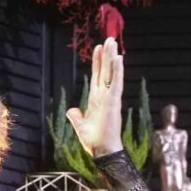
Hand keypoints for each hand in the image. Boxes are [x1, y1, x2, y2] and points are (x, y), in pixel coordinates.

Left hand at [65, 37, 124, 156]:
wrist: (101, 151)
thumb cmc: (94, 140)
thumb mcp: (80, 126)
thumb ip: (75, 116)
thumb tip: (72, 109)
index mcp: (96, 100)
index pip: (97, 76)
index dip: (97, 63)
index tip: (98, 49)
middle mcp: (104, 96)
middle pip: (105, 71)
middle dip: (106, 55)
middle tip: (108, 39)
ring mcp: (110, 98)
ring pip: (111, 73)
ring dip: (112, 58)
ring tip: (112, 43)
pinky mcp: (113, 102)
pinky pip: (116, 83)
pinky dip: (118, 71)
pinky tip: (118, 59)